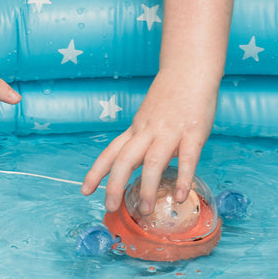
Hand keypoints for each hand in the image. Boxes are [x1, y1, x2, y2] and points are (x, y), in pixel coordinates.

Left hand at [80, 70, 215, 214]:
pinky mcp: (193, 132)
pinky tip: (180, 197)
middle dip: (114, 184)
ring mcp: (170, 131)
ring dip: (146, 187)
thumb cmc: (171, 95)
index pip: (112, 151)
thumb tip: (144, 166)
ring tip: (144, 210)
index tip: (84, 191)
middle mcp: (148, 131)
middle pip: (125, 158)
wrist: (189, 68)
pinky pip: (187, 158)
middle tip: (109, 208)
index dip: (96, 171)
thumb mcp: (150, 116)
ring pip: (152, 161)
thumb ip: (146, 140)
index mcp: (137, 128)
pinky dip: (183, 178)